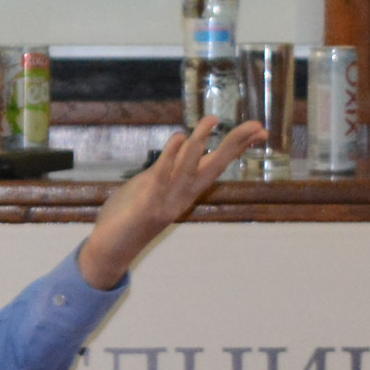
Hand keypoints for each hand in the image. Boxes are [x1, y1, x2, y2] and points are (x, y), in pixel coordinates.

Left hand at [77, 117, 263, 289]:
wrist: (109, 249)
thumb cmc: (129, 215)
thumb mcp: (151, 184)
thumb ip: (168, 167)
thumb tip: (182, 144)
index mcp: (186, 191)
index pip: (217, 165)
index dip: (239, 147)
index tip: (260, 131)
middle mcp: (183, 197)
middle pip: (214, 167)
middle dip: (234, 145)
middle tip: (256, 125)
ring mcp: (166, 202)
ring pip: (188, 169)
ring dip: (200, 143)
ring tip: (212, 120)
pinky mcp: (147, 205)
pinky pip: (160, 177)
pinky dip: (169, 157)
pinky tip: (179, 137)